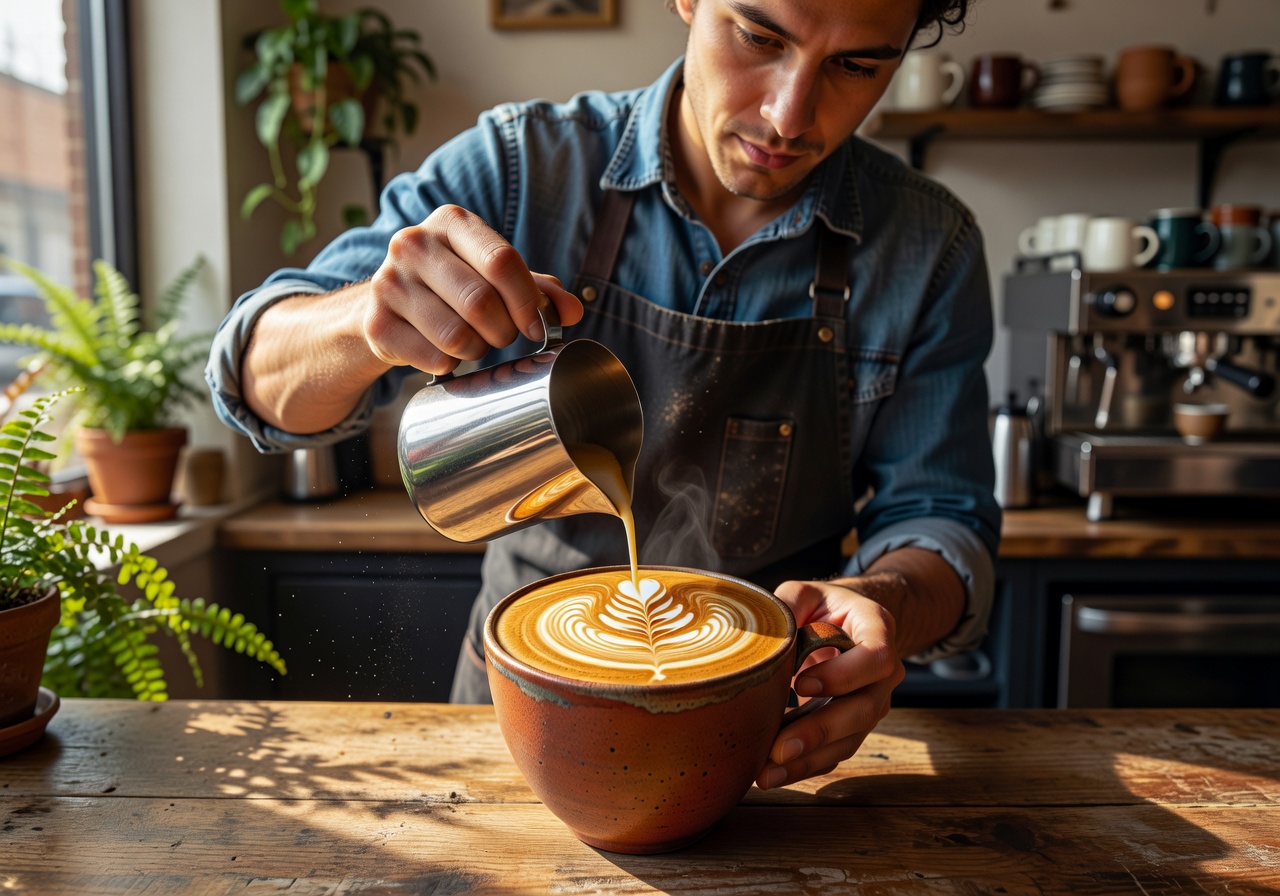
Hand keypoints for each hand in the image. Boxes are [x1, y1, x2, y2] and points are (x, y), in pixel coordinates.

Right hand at [364, 204, 582, 374]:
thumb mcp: (495, 277)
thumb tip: (572, 311)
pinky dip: (449, 365)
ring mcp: (389, 282)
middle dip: (503, 331)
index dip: (527, 302)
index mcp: (451, 222)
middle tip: (501, 337)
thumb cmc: (453, 286)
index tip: (537, 327)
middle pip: (481, 302)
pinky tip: (443, 352)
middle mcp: (413, 243)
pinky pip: (433, 359)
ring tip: (471, 343)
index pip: (501, 261)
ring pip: (458, 336)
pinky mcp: (376, 323)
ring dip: (477, 351)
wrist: (387, 305)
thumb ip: (538, 290)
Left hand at [756, 579, 905, 789]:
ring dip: (809, 759)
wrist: (844, 624)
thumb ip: (789, 602)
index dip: (842, 675)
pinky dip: (806, 765)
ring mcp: (872, 702)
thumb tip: (768, 631)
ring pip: (851, 739)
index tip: (801, 684)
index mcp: (877, 630)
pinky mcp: (854, 726)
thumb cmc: (823, 607)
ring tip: (768, 773)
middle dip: (821, 730)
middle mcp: (883, 673)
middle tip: (780, 747)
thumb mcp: (806, 593)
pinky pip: (836, 751)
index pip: (875, 658)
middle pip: (864, 708)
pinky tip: (774, 774)